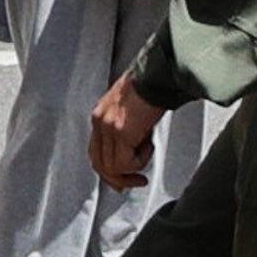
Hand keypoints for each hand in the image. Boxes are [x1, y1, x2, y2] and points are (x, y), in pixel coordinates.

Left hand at [87, 76, 160, 190]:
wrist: (160, 73)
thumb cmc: (153, 85)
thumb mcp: (133, 109)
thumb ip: (127, 128)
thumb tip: (135, 149)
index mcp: (101, 114)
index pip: (96, 151)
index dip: (108, 170)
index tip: (122, 180)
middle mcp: (99, 121)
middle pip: (99, 163)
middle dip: (117, 179)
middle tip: (135, 182)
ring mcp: (107, 127)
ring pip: (112, 167)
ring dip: (134, 167)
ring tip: (149, 150)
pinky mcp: (120, 132)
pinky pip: (125, 163)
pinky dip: (140, 161)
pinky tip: (150, 144)